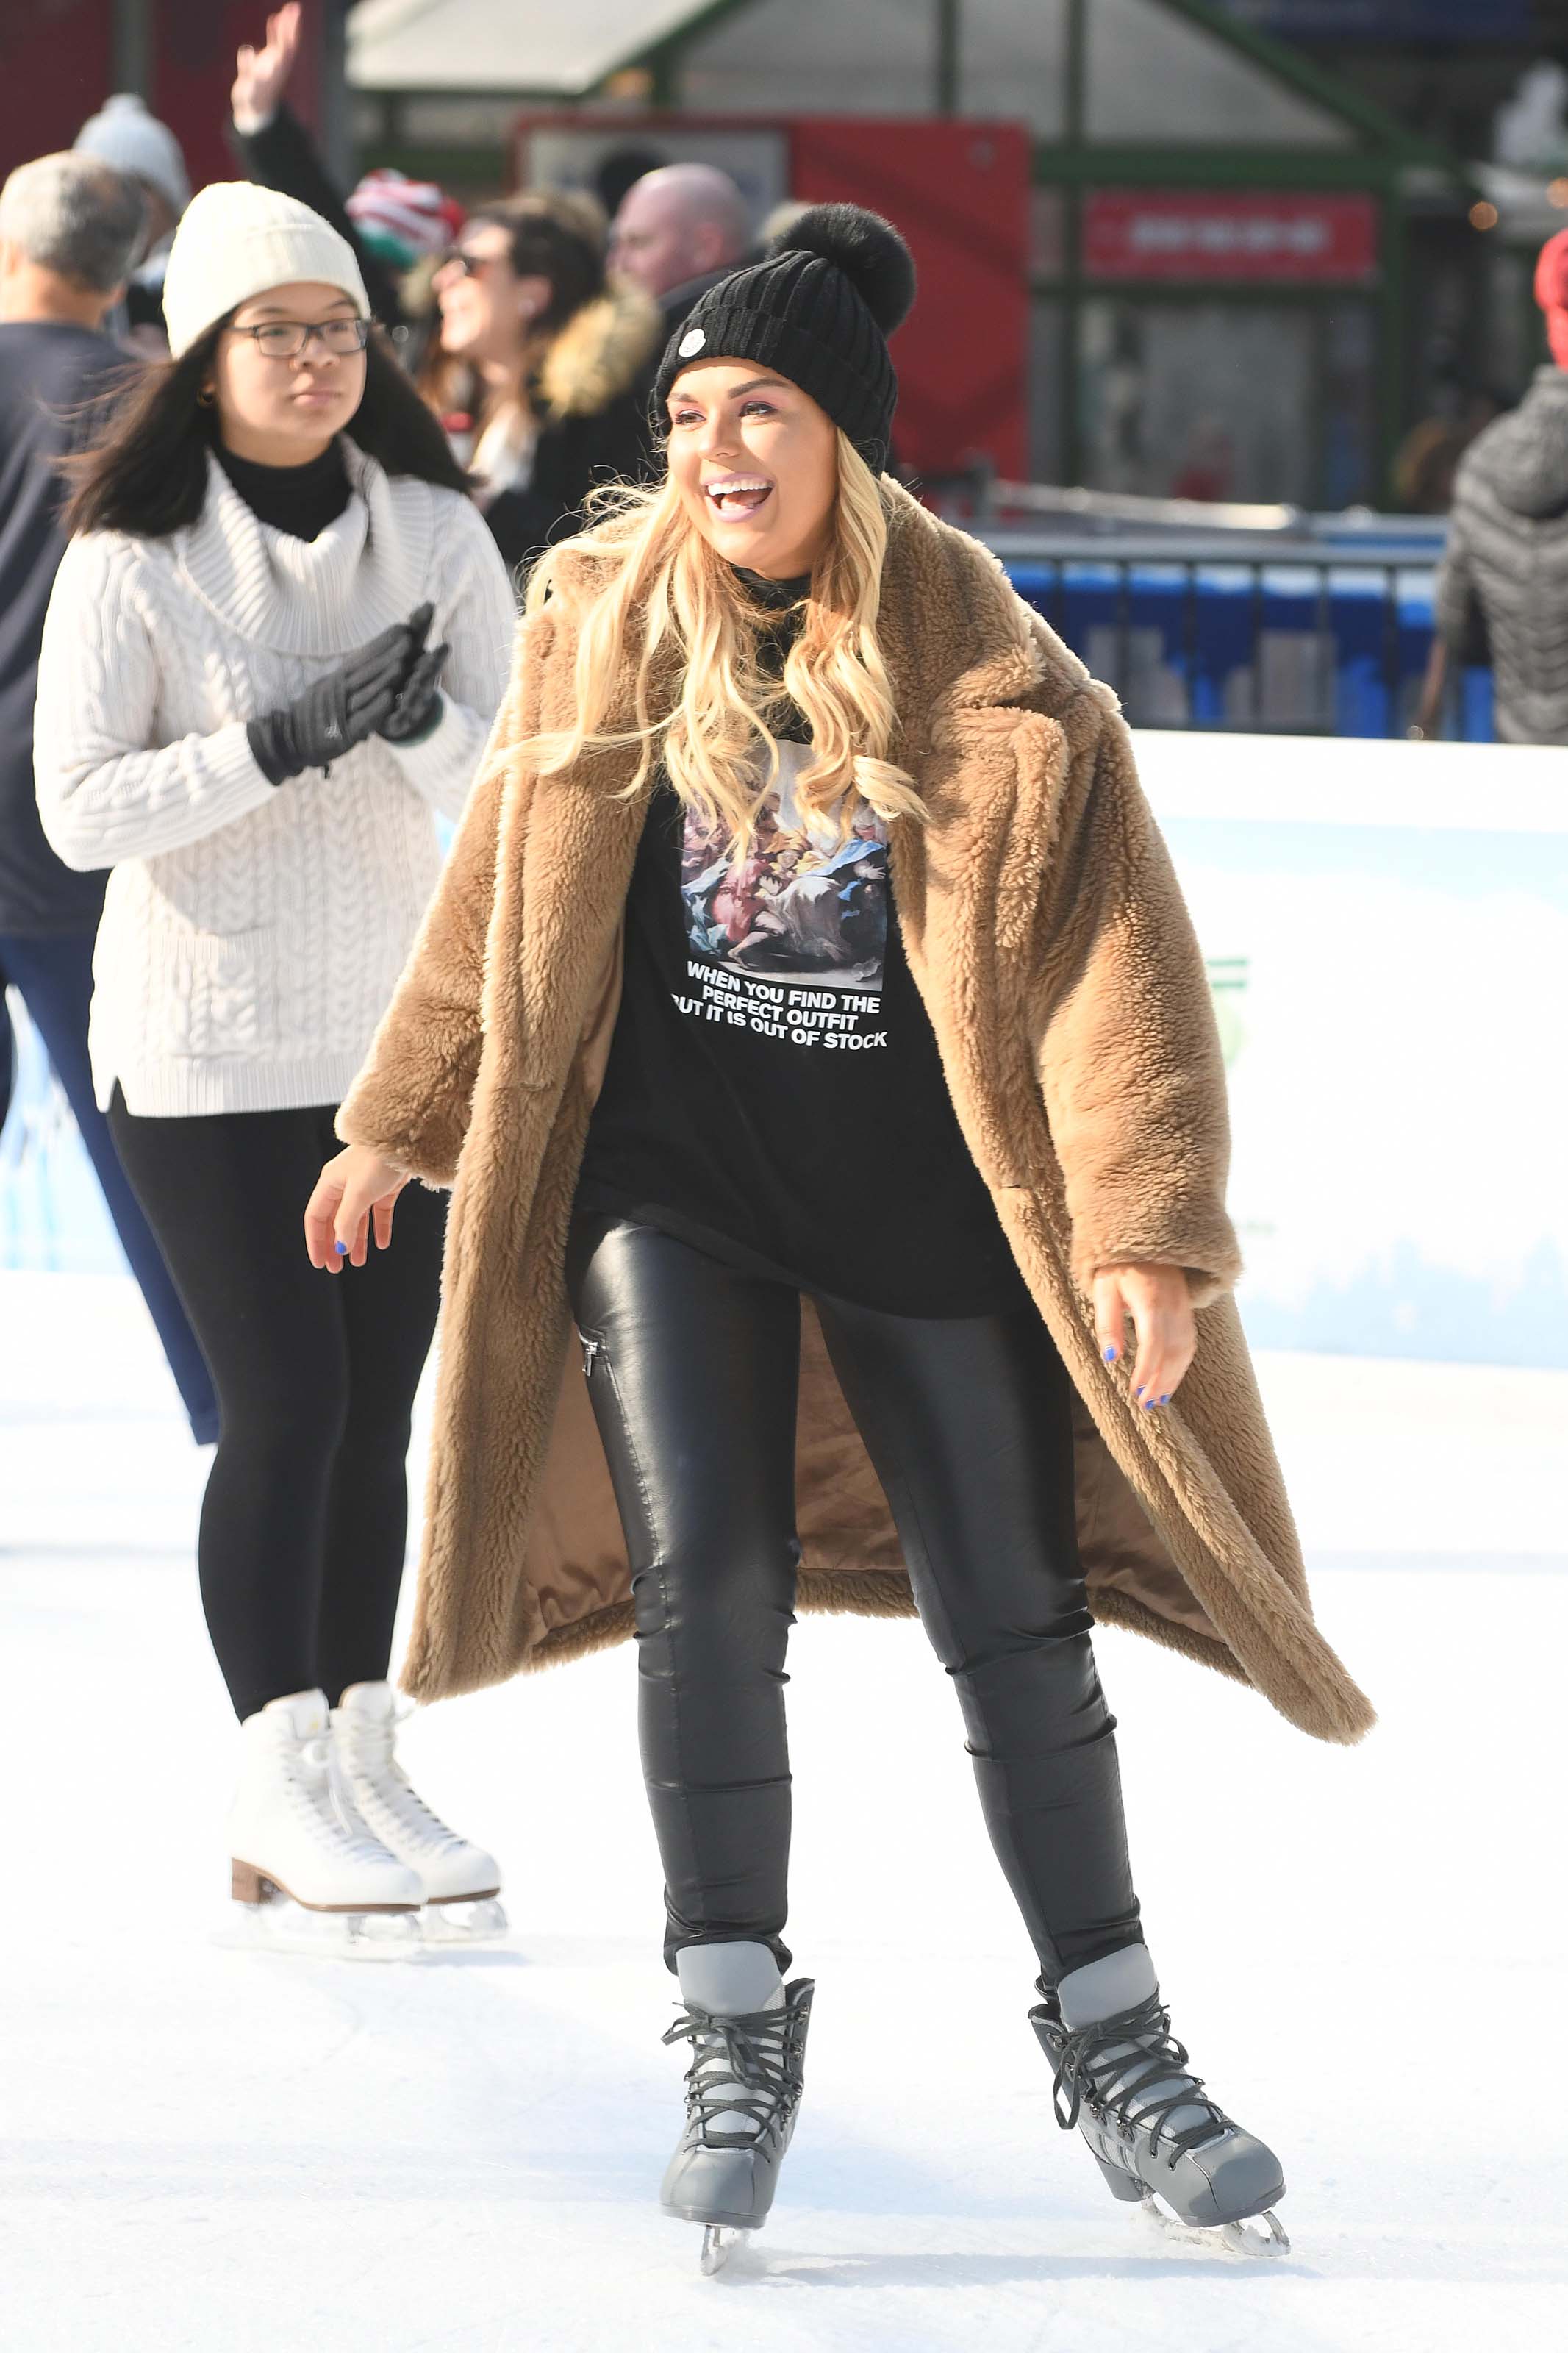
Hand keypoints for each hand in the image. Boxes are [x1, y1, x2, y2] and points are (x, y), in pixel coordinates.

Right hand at [233, 3, 301, 131]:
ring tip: (291, 8)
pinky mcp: (269, 62)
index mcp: (275, 70)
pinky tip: (275, 18)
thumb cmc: (251, 101)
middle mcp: (278, 65)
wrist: (256, 112)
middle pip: (287, 42)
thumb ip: (247, 69)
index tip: (286, 19)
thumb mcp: (248, 87)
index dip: (285, 34)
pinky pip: (275, 43)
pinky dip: (276, 31)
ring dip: (286, 25)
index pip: (284, 49)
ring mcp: (275, 62)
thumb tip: (247, 49)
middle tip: (295, 7)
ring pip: (283, 41)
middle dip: (290, 26)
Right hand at [251, 605, 433, 782]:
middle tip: (409, 639)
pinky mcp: (344, 734)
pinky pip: (361, 719)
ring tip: (402, 663)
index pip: (361, 658)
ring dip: (383, 677)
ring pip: (364, 691)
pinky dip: (375, 708)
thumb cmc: (313, 716)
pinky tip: (390, 698)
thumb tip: (368, 661)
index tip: (400, 628)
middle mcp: (337, 691)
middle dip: (387, 654)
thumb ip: (346, 678)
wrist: (289, 741)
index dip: (380, 644)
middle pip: (365, 670)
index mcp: (336, 680)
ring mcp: (340, 711)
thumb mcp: (327, 690)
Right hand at [305, 1144, 408, 1270]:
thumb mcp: (359, 1194)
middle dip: (335, 1244)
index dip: (316, 1241)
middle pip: (334, 1220)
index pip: (316, 1218)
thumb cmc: (377, 1160)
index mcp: (330, 1183)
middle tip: (337, 1269)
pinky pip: (378, 1211)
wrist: (406, 1138)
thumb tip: (341, 1247)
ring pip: (357, 1219)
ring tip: (360, 1262)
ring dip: (358, 1240)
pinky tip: (382, 1244)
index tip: (320, 1263)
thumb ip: (348, 1222)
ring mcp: (365, 1185)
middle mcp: (344, 1184)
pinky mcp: (385, 1185)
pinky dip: (379, 1227)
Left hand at [380, 638, 450, 742]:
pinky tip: (394, 704)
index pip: (431, 662)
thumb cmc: (404, 676)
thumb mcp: (409, 652)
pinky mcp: (397, 724)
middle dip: (429, 670)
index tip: (445, 646)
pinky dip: (398, 713)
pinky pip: (398, 719)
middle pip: (426, 680)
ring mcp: (411, 709)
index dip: (437, 656)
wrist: (393, 715)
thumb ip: (418, 630)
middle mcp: (421, 691)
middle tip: (431, 658)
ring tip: (415, 681)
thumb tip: (428, 603)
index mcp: (423, 673)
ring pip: (414, 699)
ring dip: (416, 690)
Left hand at [1092, 1262, 1195, 1410]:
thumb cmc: (1118, 1265)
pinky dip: (1181, 1365)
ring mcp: (1183, 1308)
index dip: (1146, 1370)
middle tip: (1146, 1405)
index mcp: (1151, 1299)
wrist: (1145, 1240)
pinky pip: (1189, 1342)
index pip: (1152, 1342)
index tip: (1135, 1392)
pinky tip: (1170, 1380)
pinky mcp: (1186, 1311)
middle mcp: (1172, 1306)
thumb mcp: (1104, 1290)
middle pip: (1172, 1351)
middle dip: (1160, 1381)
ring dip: (1173, 1378)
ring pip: (1185, 1350)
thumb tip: (1112, 1357)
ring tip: (1158, 1400)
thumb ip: (1108, 1324)